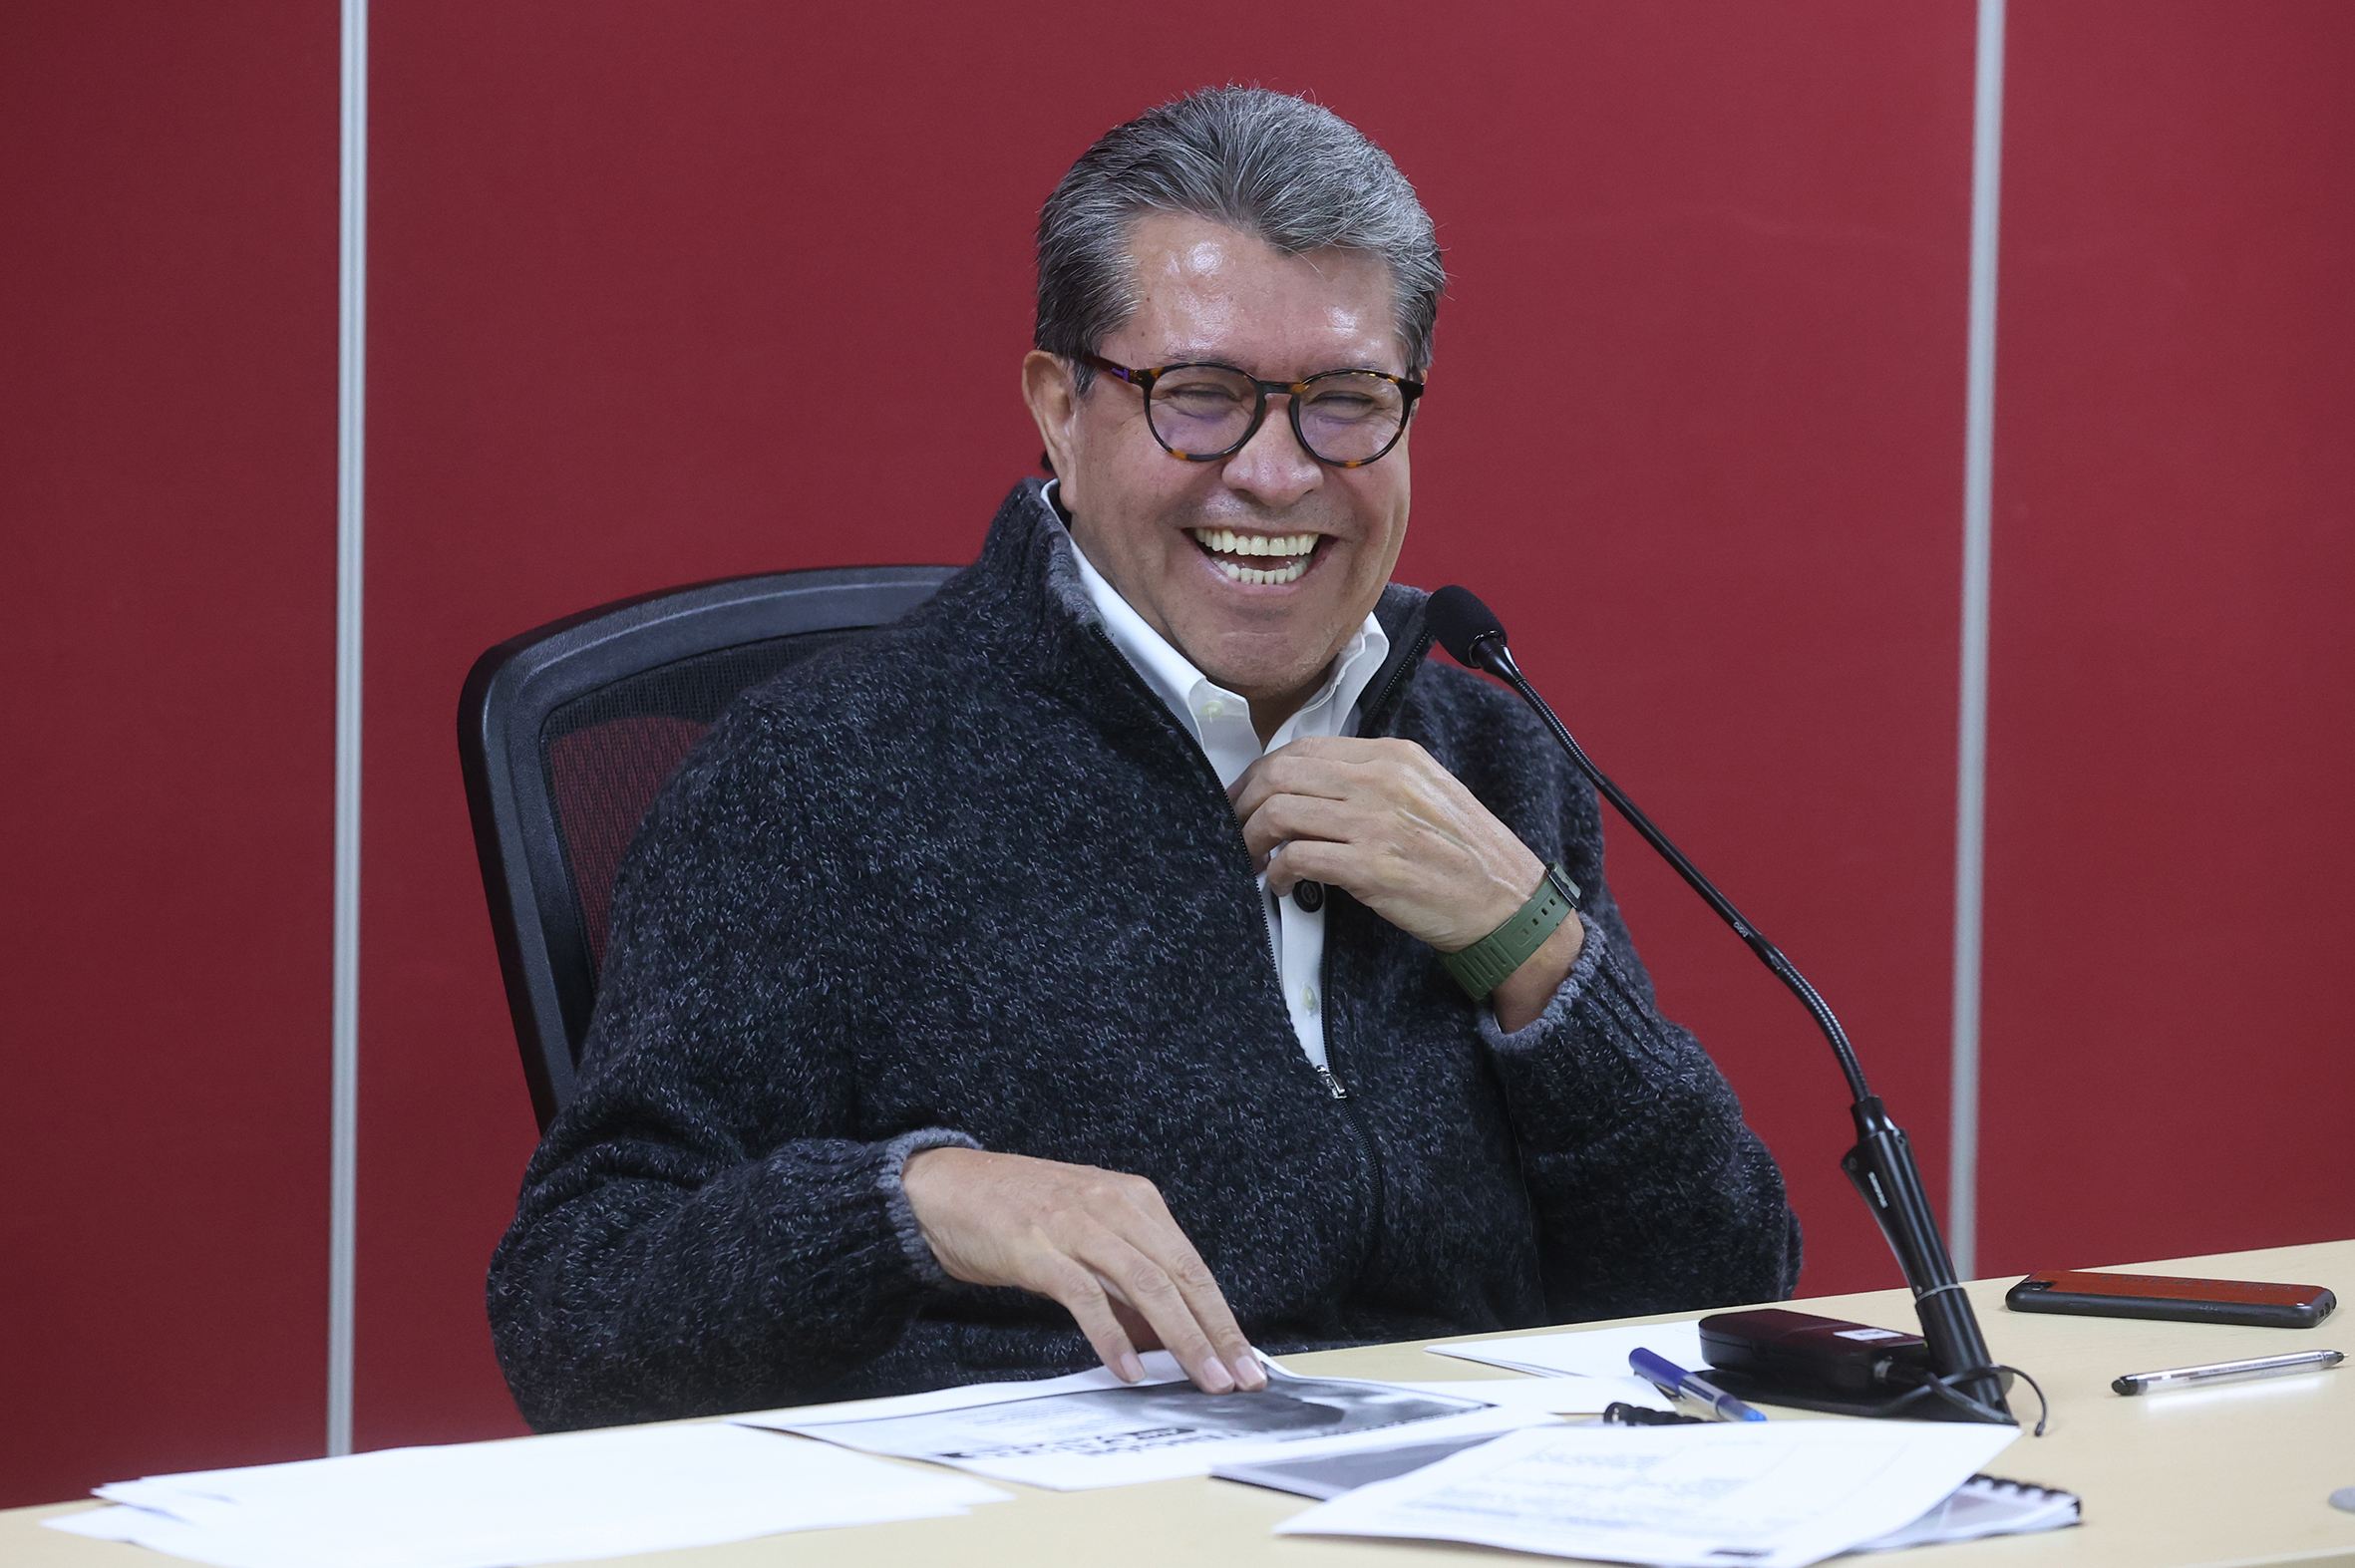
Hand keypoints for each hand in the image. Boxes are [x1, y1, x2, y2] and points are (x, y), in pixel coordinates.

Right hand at [900, 1146, 1265, 1393]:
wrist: (944, 1187)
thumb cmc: (1018, 1213)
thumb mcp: (1087, 1234)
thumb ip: (1126, 1282)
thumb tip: (1165, 1339)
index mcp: (1133, 1199)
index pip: (1193, 1264)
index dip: (1222, 1316)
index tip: (1245, 1358)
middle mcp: (1113, 1205)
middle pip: (1181, 1275)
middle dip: (1216, 1332)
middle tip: (1239, 1378)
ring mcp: (1076, 1224)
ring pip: (1146, 1284)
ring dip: (1180, 1338)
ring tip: (1202, 1378)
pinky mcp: (1038, 1248)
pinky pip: (1085, 1296)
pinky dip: (1112, 1335)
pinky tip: (1129, 1368)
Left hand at [1228, 736, 1581, 1031]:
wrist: (1510, 907)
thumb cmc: (1468, 859)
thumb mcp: (1426, 795)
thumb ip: (1374, 782)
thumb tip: (1311, 789)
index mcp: (1394, 757)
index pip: (1303, 748)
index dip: (1260, 773)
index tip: (1244, 799)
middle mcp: (1383, 780)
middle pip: (1281, 773)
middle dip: (1243, 803)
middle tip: (1233, 830)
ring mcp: (1378, 822)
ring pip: (1280, 811)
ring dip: (1251, 839)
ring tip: (1251, 860)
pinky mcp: (1374, 867)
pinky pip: (1298, 857)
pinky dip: (1277, 872)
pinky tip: (1281, 884)